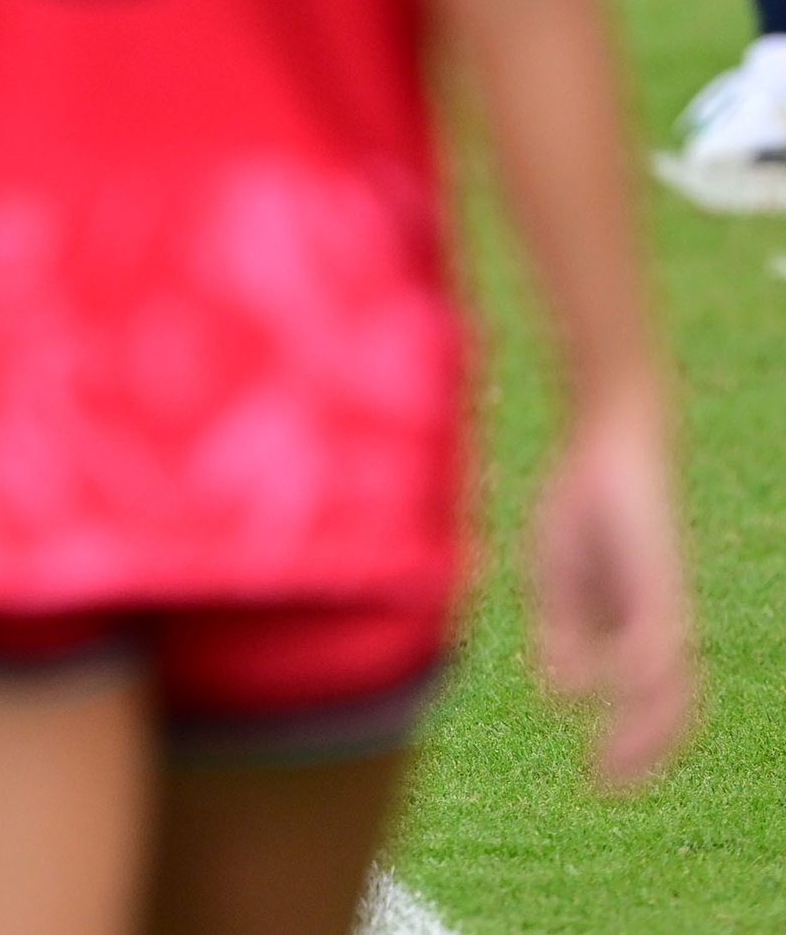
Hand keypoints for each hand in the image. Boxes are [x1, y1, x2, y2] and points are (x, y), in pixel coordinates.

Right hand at [532, 394, 696, 786]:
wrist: (609, 440)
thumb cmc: (582, 506)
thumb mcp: (556, 580)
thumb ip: (563, 637)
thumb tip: (566, 699)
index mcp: (639, 626)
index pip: (654, 704)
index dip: (635, 746)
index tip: (605, 782)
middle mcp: (662, 623)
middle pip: (672, 705)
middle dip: (643, 751)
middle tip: (610, 789)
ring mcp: (663, 602)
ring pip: (670, 681)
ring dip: (644, 727)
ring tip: (614, 760)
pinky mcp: (658, 577)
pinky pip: (656, 636)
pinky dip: (638, 671)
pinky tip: (615, 691)